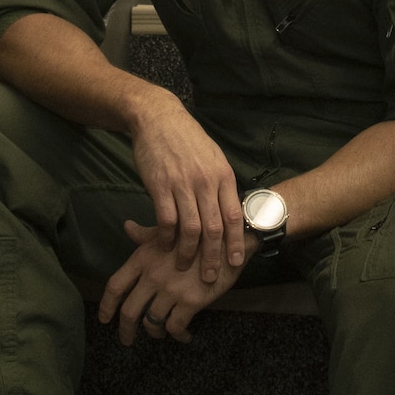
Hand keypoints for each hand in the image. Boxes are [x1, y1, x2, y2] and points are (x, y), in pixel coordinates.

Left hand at [97, 220, 245, 344]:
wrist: (230, 239)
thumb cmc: (197, 234)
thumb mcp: (168, 230)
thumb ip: (144, 234)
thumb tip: (127, 226)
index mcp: (142, 258)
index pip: (115, 286)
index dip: (106, 305)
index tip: (104, 319)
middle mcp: (152, 276)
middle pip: (129, 311)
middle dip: (125, 330)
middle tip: (126, 340)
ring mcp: (171, 290)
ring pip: (152, 322)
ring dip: (154, 333)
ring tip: (158, 334)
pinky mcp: (191, 301)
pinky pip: (176, 327)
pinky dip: (178, 335)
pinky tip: (183, 335)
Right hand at [123, 88, 245, 286]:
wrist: (158, 118)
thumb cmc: (187, 139)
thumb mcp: (213, 157)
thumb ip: (220, 184)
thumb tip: (228, 210)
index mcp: (223, 176)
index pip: (234, 217)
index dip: (236, 243)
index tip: (237, 262)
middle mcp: (206, 183)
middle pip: (214, 229)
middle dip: (213, 257)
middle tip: (209, 276)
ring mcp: (182, 185)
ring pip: (190, 229)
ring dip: (187, 252)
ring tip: (183, 266)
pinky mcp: (159, 186)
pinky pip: (166, 220)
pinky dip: (165, 237)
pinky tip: (163, 245)